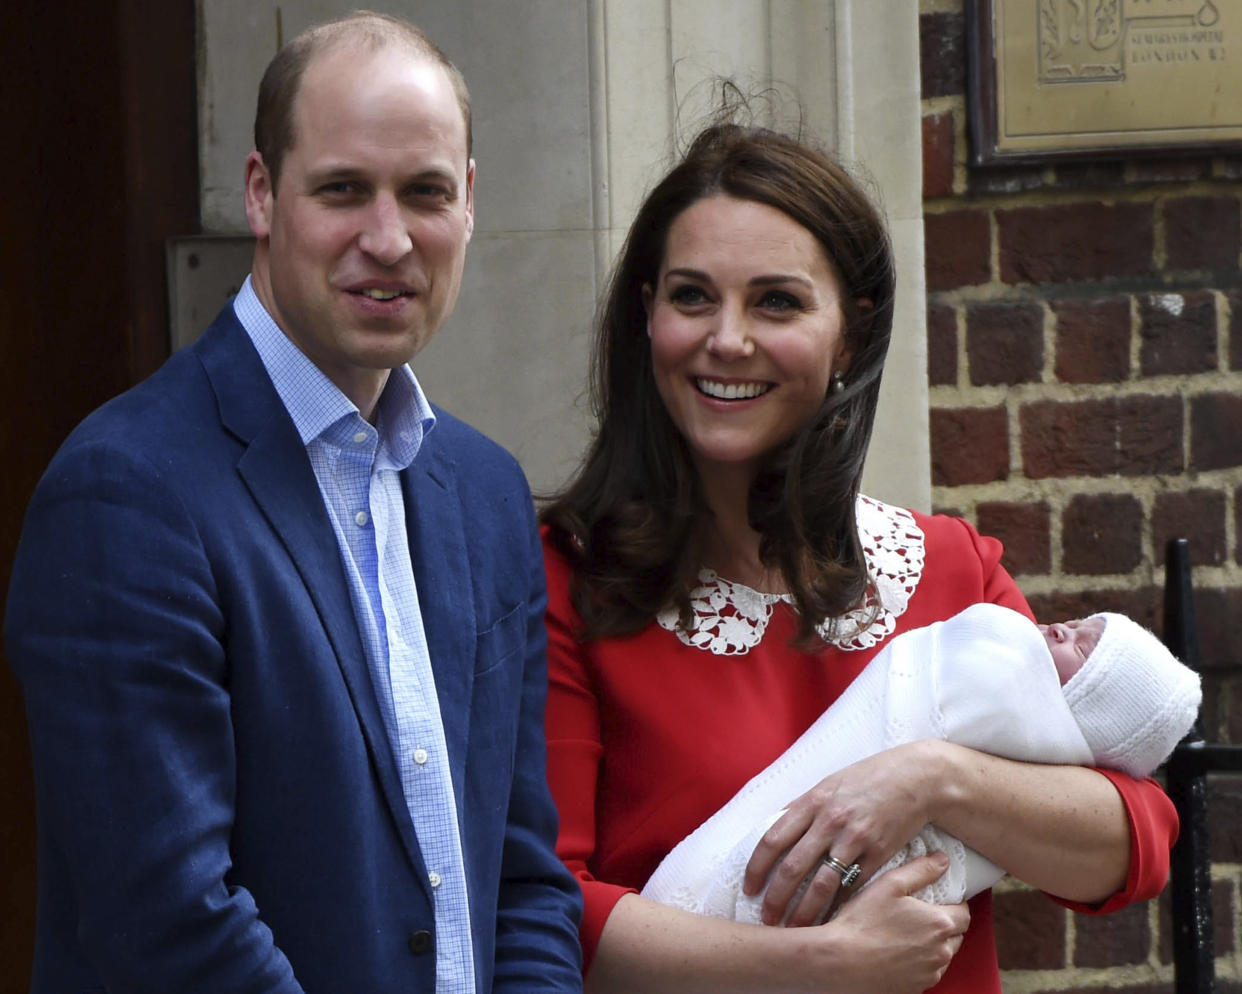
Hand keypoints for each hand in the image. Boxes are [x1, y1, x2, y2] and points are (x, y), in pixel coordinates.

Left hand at [743, 741, 942, 925]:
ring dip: (804, 911)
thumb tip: (772, 825)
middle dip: (776, 898)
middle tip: (767, 918)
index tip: (749, 888)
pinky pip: (853, 887)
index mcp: (813, 802)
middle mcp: (830, 821)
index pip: (773, 839)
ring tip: (794, 929)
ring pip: (822, 884)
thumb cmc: (867, 779)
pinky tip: (829, 921)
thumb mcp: (829, 784)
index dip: (756, 867)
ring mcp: (855, 839)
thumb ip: (801, 806)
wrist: (915, 778)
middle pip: (793, 867)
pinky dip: (838, 907)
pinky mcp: (878, 855)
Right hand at [824, 853, 969, 993]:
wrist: (841, 962)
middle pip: (957, 936)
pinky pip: (928, 972)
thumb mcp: (890, 884)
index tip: (938, 900)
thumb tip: (943, 860)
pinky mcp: (917, 989)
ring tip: (906, 934)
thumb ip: (921, 870)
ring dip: (933, 945)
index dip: (954, 904)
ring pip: (943, 956)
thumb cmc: (863, 922)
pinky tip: (898, 953)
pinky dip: (920, 963)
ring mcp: (929, 973)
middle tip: (920, 915)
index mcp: (939, 924)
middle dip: (944, 925)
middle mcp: (941, 952)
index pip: (965, 913)